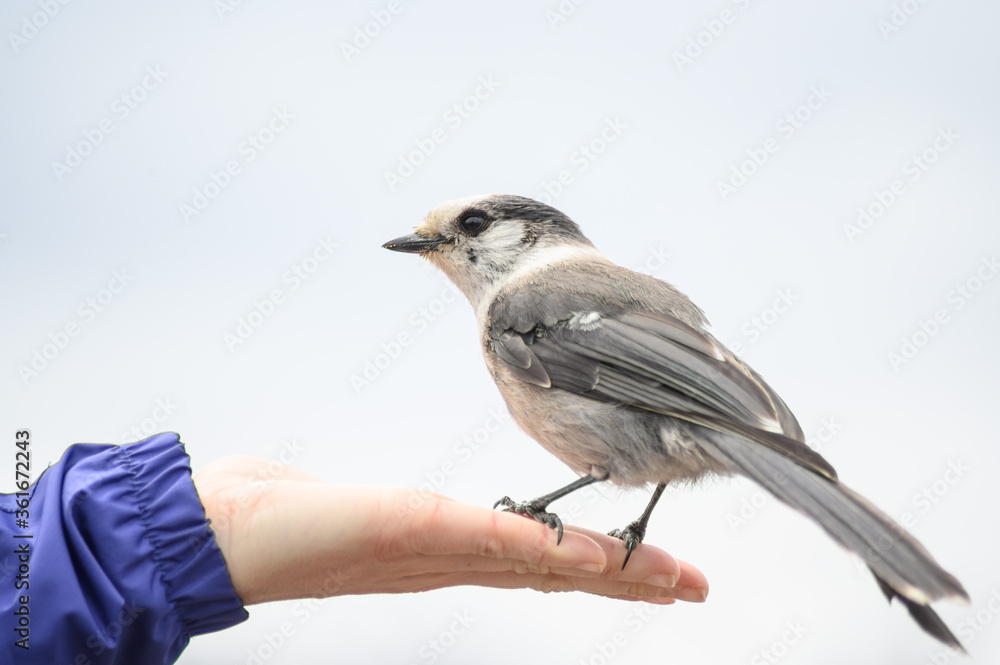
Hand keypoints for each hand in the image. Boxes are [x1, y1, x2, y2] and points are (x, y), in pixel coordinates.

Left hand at [192, 456, 708, 605]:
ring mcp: (439, 548)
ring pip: (542, 562)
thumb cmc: (289, 515)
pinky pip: (491, 540)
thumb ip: (417, 519)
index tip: (660, 573)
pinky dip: (543, 549)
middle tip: (694, 588)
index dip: (606, 571)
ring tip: (672, 579)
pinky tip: (588, 556)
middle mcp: (457, 557)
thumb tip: (428, 515)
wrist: (222, 533)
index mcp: (456, 551)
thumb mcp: (379, 516)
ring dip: (609, 572)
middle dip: (630, 579)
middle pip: (560, 572)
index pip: (546, 563)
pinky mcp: (412, 529)